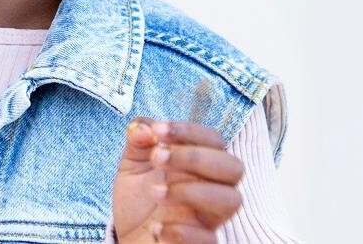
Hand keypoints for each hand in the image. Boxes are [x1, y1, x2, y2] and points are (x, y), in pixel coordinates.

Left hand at [112, 118, 243, 242]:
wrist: (129, 238)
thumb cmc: (139, 199)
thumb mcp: (132, 163)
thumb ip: (139, 139)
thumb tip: (145, 128)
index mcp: (201, 164)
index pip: (214, 140)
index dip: (189, 131)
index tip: (158, 130)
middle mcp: (213, 188)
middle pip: (233, 167)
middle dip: (194, 157)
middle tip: (157, 158)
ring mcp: (210, 218)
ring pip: (231, 200)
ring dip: (191, 191)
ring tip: (155, 192)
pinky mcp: (202, 243)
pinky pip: (209, 238)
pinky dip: (182, 230)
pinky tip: (156, 226)